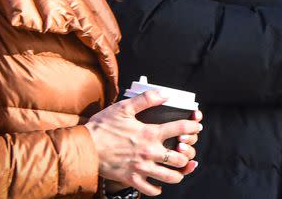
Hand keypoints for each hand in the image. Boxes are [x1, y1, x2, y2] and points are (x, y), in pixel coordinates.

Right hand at [84, 91, 201, 195]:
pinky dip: (158, 188)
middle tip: (187, 152)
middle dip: (187, 155)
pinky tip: (159, 184)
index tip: (197, 127)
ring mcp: (141, 168)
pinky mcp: (131, 179)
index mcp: (150, 133)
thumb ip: (146, 99)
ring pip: (169, 176)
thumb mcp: (124, 107)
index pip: (180, 129)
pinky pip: (150, 189)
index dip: (193, 127)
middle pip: (179, 158)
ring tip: (179, 170)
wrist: (84, 148)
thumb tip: (165, 94)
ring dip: (178, 174)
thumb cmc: (103, 126)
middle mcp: (149, 152)